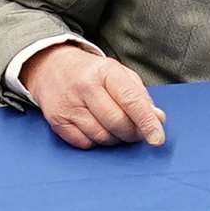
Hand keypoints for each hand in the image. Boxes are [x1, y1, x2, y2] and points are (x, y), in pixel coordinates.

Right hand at [20, 43, 166, 148]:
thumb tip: (158, 119)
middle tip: (138, 132)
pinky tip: (98, 129)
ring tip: (117, 128)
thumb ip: (140, 96)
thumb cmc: (93, 73)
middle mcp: (85, 87)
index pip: (131, 101)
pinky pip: (84, 143)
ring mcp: (68, 105)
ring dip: (116, 139)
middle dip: (133, 133)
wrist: (51, 67)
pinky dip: (97, 142)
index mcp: (106, 71)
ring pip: (102, 136)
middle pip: (117, 122)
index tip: (158, 139)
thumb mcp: (120, 75)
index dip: (147, 122)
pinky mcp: (56, 121)